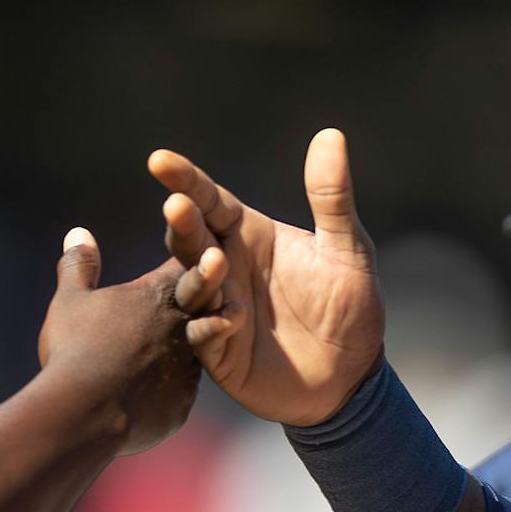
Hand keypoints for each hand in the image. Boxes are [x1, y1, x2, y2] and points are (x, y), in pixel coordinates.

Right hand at [36, 227, 209, 455]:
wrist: (87, 412)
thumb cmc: (76, 348)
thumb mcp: (71, 301)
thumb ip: (79, 265)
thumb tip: (78, 232)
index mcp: (160, 295)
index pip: (185, 265)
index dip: (185, 260)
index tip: (179, 260)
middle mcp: (187, 327)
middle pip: (203, 305)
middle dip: (194, 302)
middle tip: (168, 309)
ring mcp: (190, 368)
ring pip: (192, 352)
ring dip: (177, 350)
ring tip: (148, 354)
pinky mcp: (184, 402)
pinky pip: (178, 392)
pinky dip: (163, 391)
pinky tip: (144, 395)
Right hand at [149, 129, 383, 426]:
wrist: (351, 376)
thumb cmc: (351, 307)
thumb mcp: (348, 250)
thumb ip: (332, 197)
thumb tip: (330, 134)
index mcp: (250, 236)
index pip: (210, 200)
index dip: (186, 179)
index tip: (159, 159)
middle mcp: (226, 266)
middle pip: (191, 237)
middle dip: (182, 222)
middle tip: (177, 206)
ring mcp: (218, 306)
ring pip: (190, 284)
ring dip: (197, 273)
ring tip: (216, 261)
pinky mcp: (218, 348)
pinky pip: (204, 333)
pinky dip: (212, 324)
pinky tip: (231, 318)